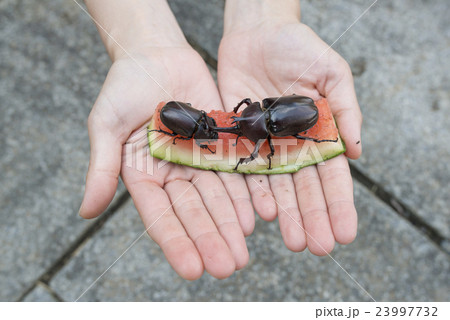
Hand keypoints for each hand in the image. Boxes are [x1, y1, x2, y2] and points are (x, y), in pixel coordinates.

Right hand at [79, 46, 251, 278]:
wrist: (156, 55)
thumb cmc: (123, 86)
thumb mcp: (105, 125)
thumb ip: (101, 168)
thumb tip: (85, 212)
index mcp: (143, 176)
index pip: (160, 216)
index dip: (176, 243)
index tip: (192, 270)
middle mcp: (173, 174)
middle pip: (194, 213)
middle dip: (210, 240)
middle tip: (227, 268)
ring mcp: (199, 161)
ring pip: (217, 199)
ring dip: (230, 226)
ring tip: (242, 254)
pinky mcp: (220, 144)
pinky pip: (234, 172)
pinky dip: (244, 194)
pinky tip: (255, 217)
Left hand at [218, 4, 361, 254]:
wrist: (258, 33)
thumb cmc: (300, 46)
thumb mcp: (332, 72)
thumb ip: (346, 110)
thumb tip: (356, 151)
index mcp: (319, 133)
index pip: (332, 176)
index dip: (339, 205)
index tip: (345, 232)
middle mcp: (293, 145)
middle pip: (304, 188)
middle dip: (312, 218)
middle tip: (318, 247)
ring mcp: (266, 144)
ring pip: (277, 187)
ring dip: (286, 215)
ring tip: (295, 241)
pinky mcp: (240, 138)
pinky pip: (247, 169)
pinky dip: (256, 192)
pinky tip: (264, 214)